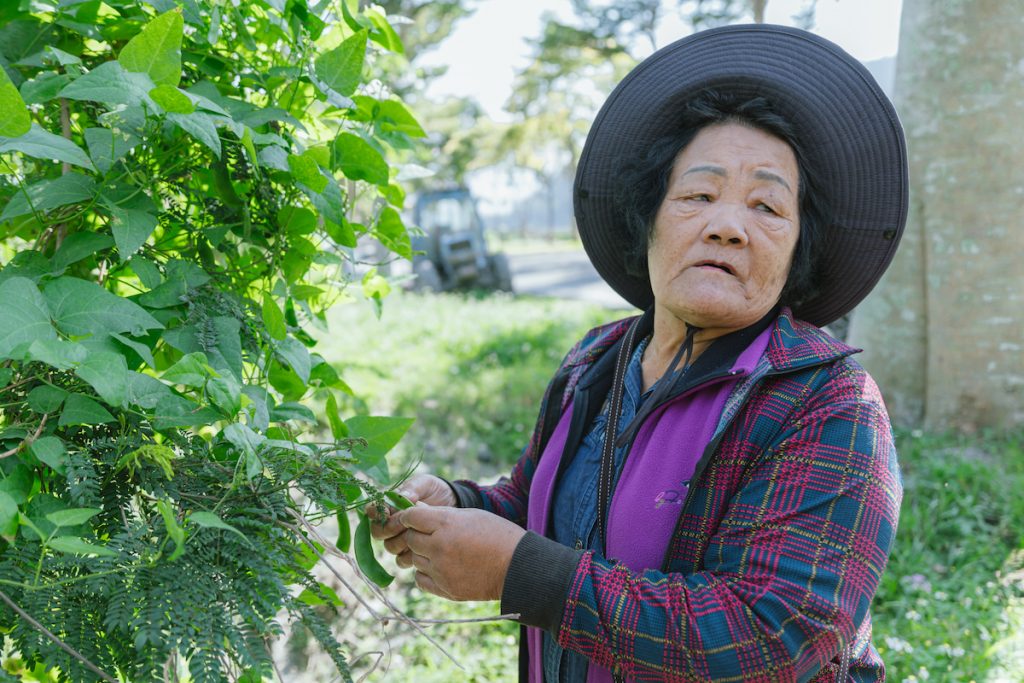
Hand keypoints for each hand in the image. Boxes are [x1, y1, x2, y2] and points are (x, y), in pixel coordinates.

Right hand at [368, 474, 456, 566]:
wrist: (453, 504)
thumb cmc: (435, 490)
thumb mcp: (425, 483)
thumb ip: (412, 488)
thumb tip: (404, 497)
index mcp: (388, 505)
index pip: (371, 511)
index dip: (376, 513)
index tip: (387, 512)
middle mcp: (390, 523)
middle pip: (377, 532)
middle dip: (389, 529)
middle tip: (405, 523)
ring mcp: (400, 539)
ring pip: (389, 546)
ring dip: (401, 542)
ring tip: (416, 533)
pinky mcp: (411, 551)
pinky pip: (401, 560)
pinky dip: (409, 555)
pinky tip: (421, 547)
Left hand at [396, 504, 525, 600]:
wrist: (517, 567)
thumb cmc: (497, 535)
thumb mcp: (471, 515)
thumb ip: (443, 515)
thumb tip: (418, 512)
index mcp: (446, 523)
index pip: (410, 516)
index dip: (410, 516)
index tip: (414, 518)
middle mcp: (439, 546)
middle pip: (410, 539)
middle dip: (416, 535)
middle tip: (431, 536)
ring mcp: (440, 569)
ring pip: (414, 560)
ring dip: (423, 555)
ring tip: (443, 552)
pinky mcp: (444, 588)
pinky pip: (421, 579)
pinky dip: (426, 573)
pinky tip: (441, 568)